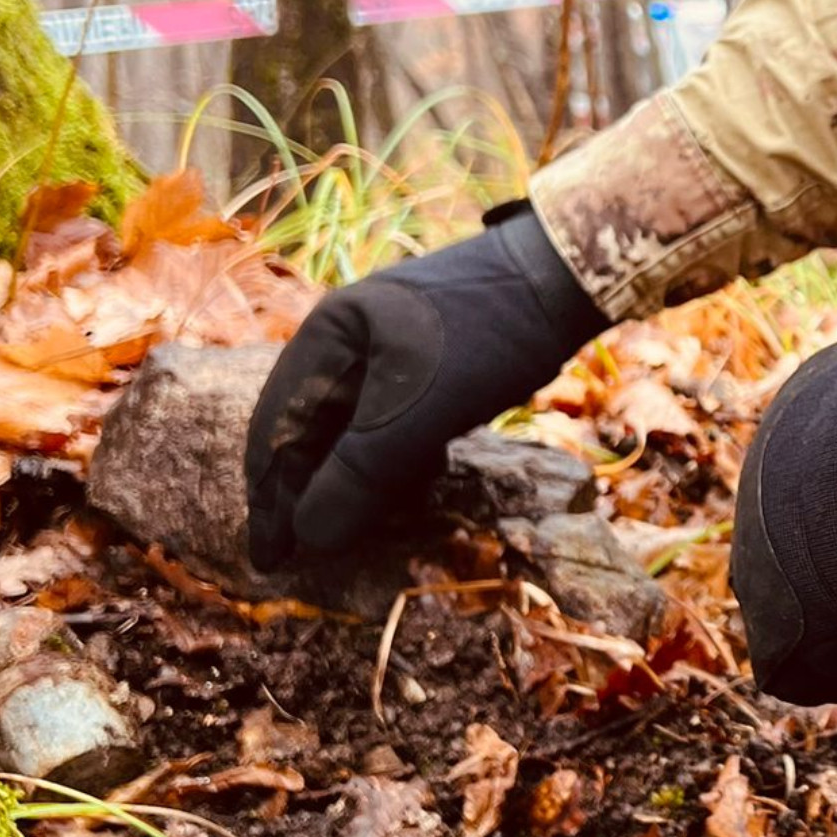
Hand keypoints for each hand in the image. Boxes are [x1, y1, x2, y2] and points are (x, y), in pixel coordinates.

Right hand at [245, 208, 606, 568]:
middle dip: (309, 494)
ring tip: (355, 531)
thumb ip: (362, 474)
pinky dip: (394, 458)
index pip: (276, 430)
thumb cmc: (487, 337)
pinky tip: (413, 484)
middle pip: (310, 432)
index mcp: (326, 338)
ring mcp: (388, 348)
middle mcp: (347, 340)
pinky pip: (394, 421)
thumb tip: (308, 538)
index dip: (270, 500)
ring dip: (352, 481)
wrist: (565, 276)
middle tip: (307, 557)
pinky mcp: (429, 362)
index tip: (270, 560)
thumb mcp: (420, 412)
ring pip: (352, 430)